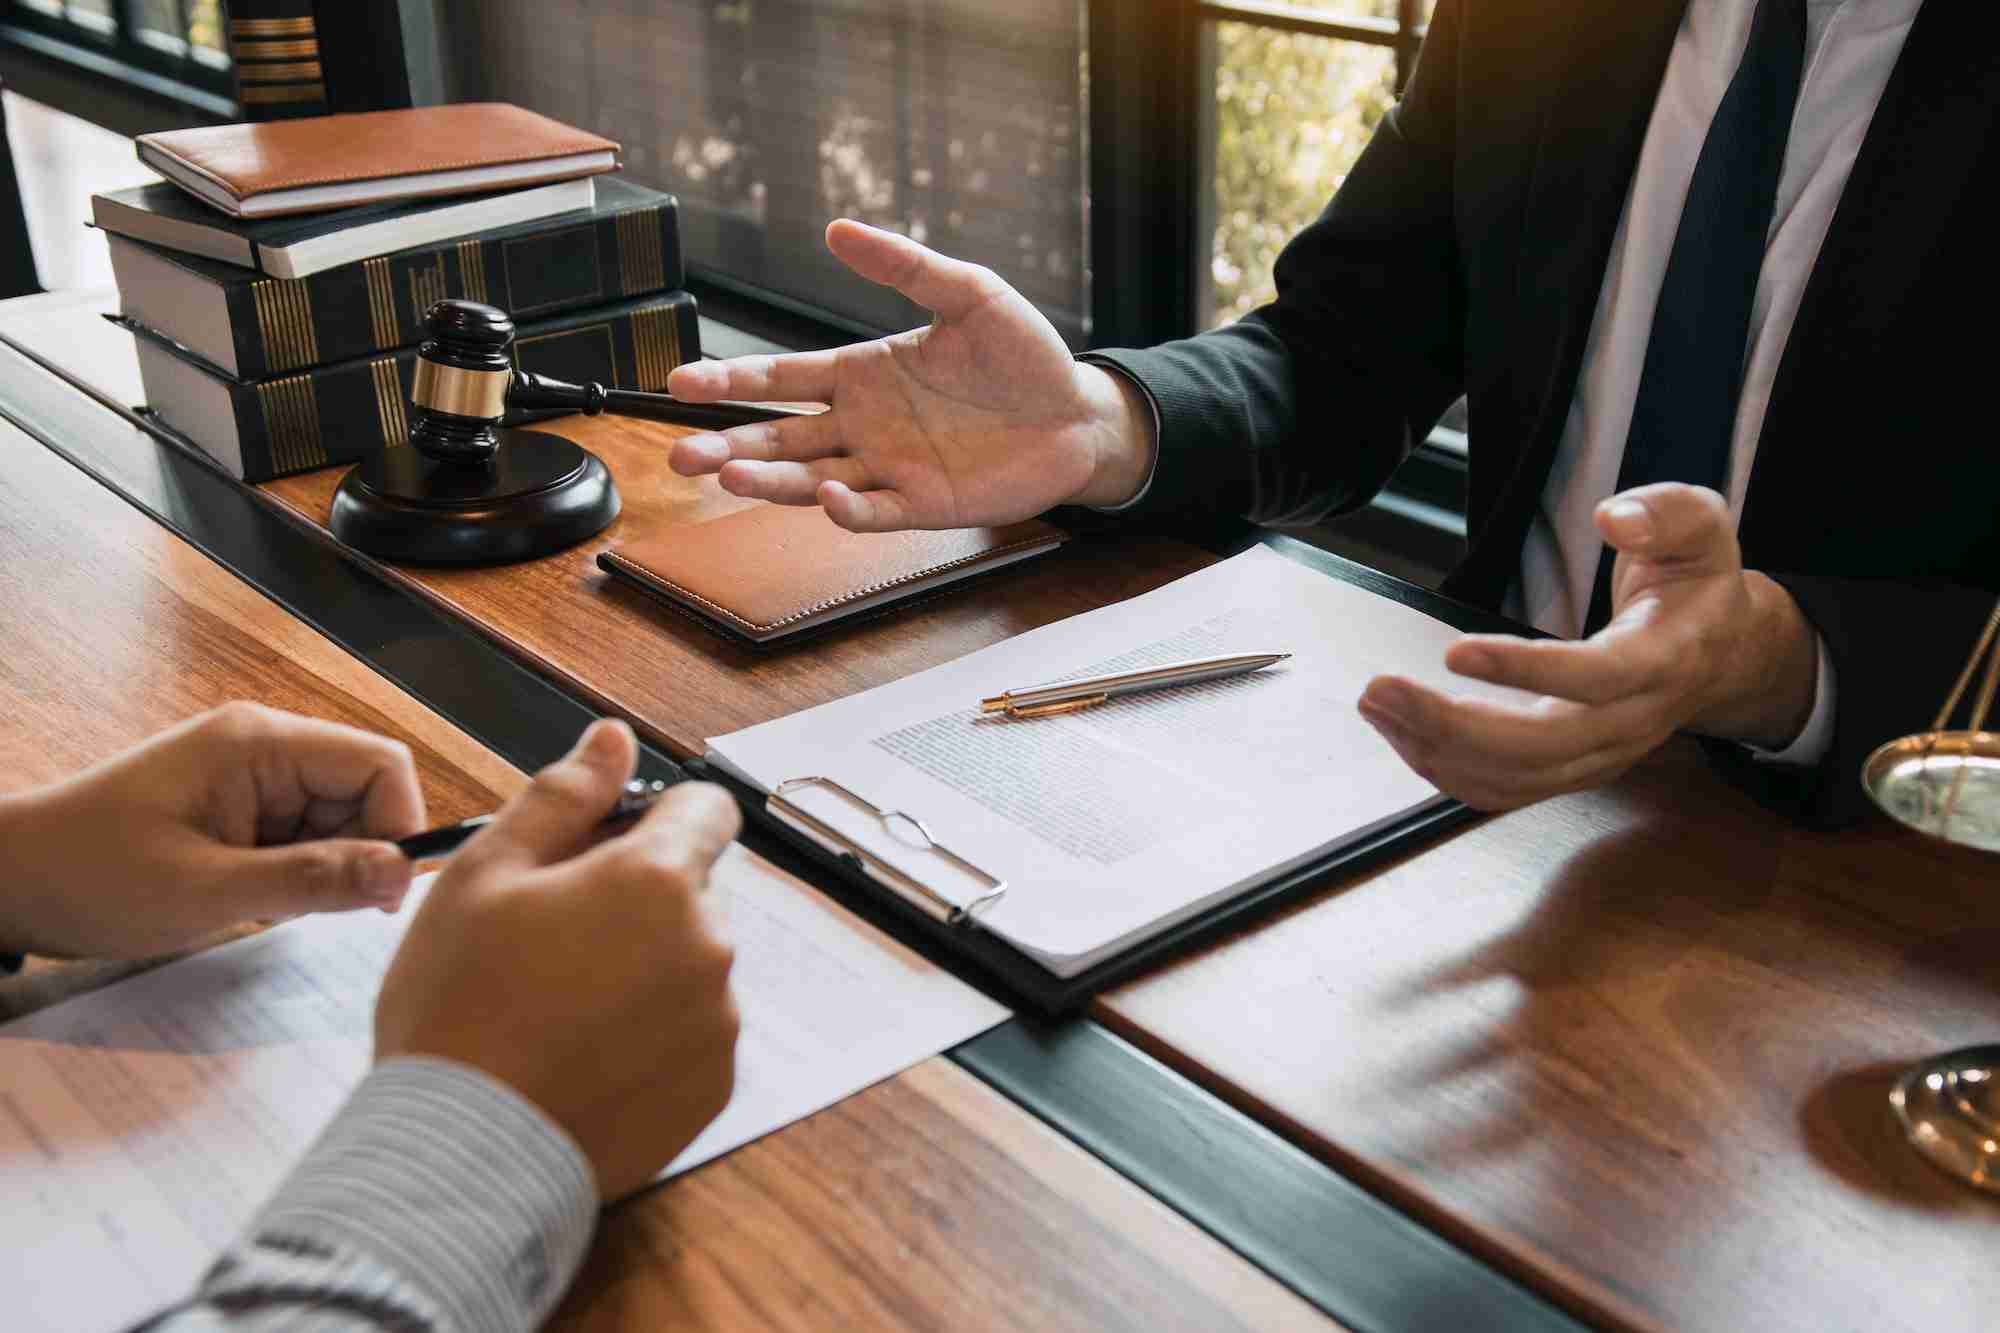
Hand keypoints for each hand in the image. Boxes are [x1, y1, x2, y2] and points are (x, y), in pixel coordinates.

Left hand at [0, 703, 423, 958]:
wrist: (8, 883)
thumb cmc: (91, 878)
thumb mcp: (206, 890)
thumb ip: (311, 881)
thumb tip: (401, 874)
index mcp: (260, 743)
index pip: (380, 764)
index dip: (399, 824)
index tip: (380, 893)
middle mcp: (264, 747)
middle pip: (365, 792)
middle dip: (357, 853)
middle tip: (312, 909)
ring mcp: (251, 777)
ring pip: (338, 820)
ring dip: (323, 869)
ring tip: (264, 903)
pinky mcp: (238, 808)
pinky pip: (303, 837)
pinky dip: (295, 875)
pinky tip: (249, 897)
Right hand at [374, 719, 741, 1200]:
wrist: (459, 1150)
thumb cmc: (459, 1008)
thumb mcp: (486, 873)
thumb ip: (564, 794)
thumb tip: (611, 739)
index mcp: (659, 880)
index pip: (707, 809)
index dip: (657, 817)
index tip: (609, 846)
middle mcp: (708, 946)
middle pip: (693, 893)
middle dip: (639, 900)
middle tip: (553, 940)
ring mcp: (717, 1022)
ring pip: (691, 965)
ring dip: (646, 969)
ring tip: (560, 1009)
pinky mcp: (713, 1086)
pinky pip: (694, 1034)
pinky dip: (653, 1036)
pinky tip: (584, 1055)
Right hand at [666, 219, 1154, 529]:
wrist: (1078, 414)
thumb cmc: (1023, 355)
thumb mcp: (968, 293)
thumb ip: (904, 266)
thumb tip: (837, 231)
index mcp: (862, 373)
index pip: (781, 377)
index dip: (731, 381)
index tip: (681, 383)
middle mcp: (864, 425)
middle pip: (779, 436)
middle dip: (727, 443)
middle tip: (680, 452)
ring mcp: (889, 467)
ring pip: (811, 478)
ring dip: (770, 479)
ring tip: (728, 473)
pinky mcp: (924, 504)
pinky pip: (875, 511)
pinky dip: (848, 508)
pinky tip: (828, 496)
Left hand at [1358, 484, 1819, 810]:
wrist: (1722, 653)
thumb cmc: (1698, 584)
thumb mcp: (1704, 527)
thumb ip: (1665, 514)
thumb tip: (1615, 518)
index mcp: (1664, 659)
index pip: (1596, 678)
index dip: (1527, 671)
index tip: (1454, 652)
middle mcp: (1633, 722)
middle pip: (1540, 748)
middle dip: (1450, 726)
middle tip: (1379, 689)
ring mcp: (1602, 755)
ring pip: (1514, 779)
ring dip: (1433, 750)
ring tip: (1376, 705)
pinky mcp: (1572, 769)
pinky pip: (1504, 788)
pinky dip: (1445, 767)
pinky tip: (1402, 730)